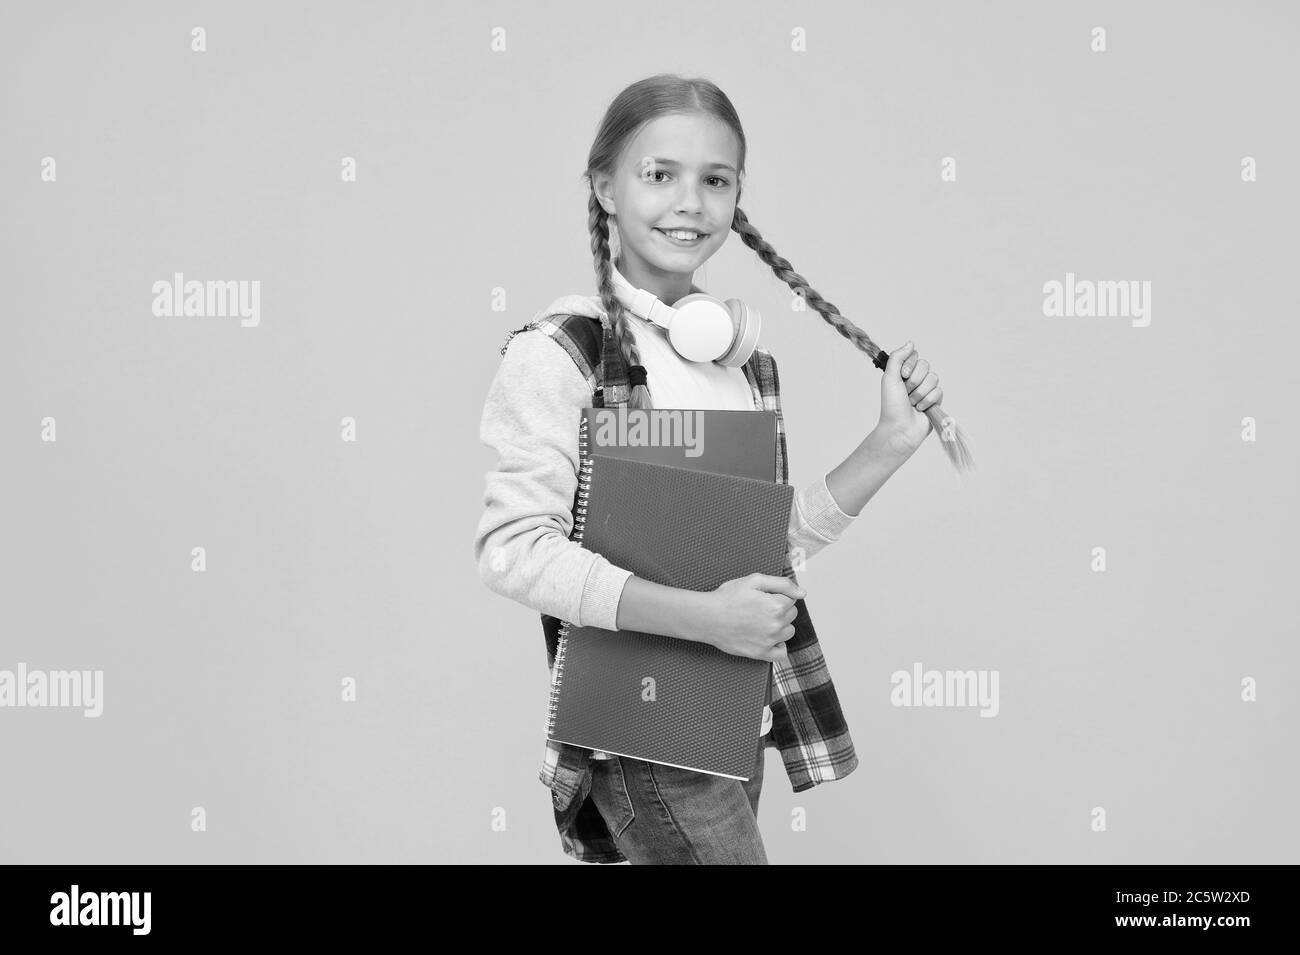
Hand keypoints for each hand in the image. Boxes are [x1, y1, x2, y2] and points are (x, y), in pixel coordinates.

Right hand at [700, 574, 803, 663]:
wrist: (707, 617)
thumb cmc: (728, 597)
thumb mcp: (754, 580)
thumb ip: (782, 584)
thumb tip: (802, 593)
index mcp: (777, 605)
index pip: (791, 599)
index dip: (776, 595)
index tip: (761, 597)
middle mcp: (776, 625)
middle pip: (791, 615)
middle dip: (779, 610)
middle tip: (758, 608)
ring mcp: (769, 641)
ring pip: (788, 632)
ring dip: (779, 626)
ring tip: (759, 621)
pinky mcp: (761, 654)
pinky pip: (781, 653)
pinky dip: (778, 646)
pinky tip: (767, 638)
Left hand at [876, 340, 943, 456]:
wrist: (900, 428)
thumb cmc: (891, 405)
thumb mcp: (889, 378)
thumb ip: (897, 357)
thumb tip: (911, 342)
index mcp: (904, 372)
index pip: (915, 355)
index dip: (910, 365)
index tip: (903, 376)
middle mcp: (916, 378)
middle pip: (925, 365)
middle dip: (914, 380)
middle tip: (906, 392)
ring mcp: (927, 389)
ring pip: (933, 378)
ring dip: (920, 393)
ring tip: (912, 403)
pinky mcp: (936, 400)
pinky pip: (939, 391)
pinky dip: (927, 401)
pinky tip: (920, 409)